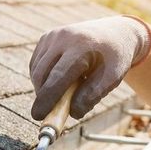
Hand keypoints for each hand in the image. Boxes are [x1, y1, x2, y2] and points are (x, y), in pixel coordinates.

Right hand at [30, 15, 150, 119]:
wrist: (114, 33)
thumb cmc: (114, 59)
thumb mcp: (113, 78)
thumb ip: (93, 95)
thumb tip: (73, 113)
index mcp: (81, 46)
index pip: (58, 76)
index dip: (47, 98)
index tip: (38, 116)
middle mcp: (63, 37)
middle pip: (42, 74)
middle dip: (42, 97)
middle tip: (47, 113)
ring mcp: (52, 36)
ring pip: (37, 71)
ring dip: (43, 88)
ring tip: (64, 92)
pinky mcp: (46, 38)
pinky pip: (36, 65)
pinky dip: (42, 79)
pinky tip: (57, 81)